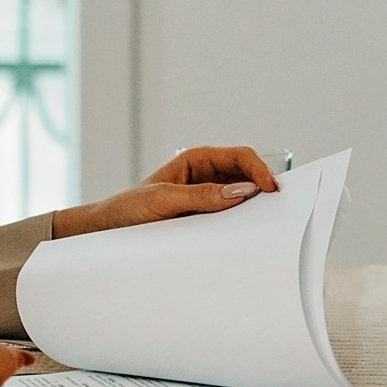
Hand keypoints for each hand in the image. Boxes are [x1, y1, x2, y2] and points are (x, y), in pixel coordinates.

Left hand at [52, 145, 279, 237]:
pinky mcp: (206, 214)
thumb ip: (201, 196)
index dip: (259, 170)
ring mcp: (208, 194)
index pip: (239, 156)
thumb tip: (240, 192)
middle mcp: (206, 174)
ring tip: (265, 219)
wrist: (109, 230)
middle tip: (278, 206)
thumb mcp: (164, 201)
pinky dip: (242, 219)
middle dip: (263, 186)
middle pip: (247, 173)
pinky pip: (231, 213)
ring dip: (254, 205)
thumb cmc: (129, 209)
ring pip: (242, 194)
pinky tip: (246, 230)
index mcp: (196, 159)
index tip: (270, 189)